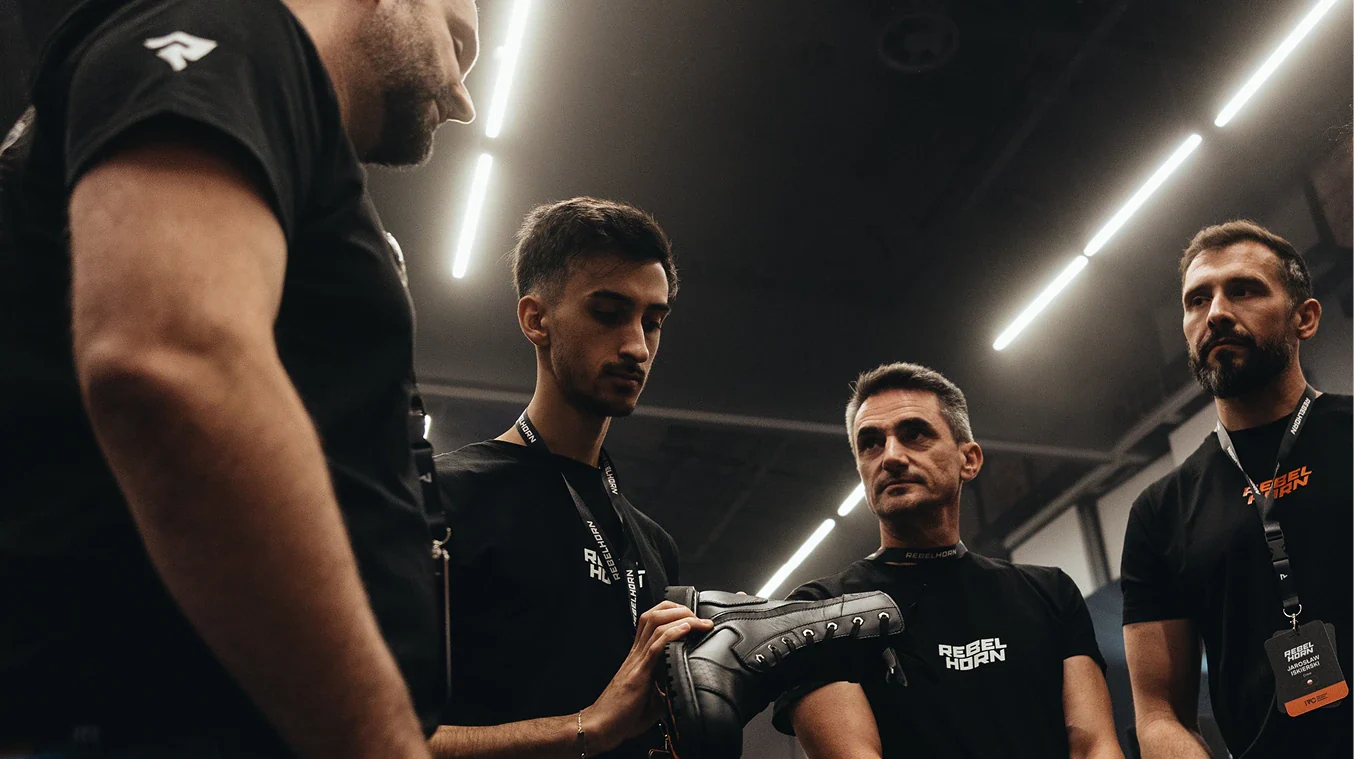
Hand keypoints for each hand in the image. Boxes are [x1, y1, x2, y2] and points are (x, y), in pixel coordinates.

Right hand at [583, 601, 712, 753]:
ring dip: (679, 617)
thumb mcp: (652, 699)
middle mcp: (637, 654)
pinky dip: (672, 634)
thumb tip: (686, 693)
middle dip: (677, 608)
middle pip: (654, 615)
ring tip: (696, 620)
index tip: (693, 618)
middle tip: (697, 616)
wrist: (601, 726)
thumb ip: (667, 690)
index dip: (672, 613)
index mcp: (639, 657)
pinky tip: (685, 629)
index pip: (653, 622)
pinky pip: (655, 646)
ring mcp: (637, 661)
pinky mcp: (638, 673)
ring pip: (655, 624)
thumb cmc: (621, 715)